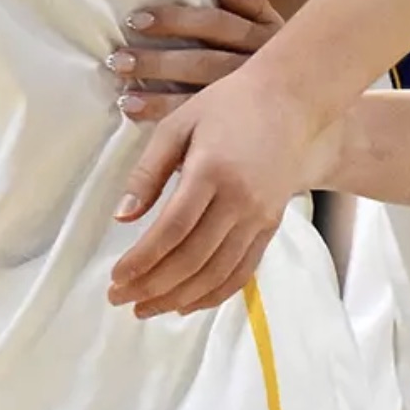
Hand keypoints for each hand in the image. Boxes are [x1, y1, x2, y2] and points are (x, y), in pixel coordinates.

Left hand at [108, 0, 315, 318]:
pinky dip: (215, 293)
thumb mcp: (179, 124)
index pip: (172, 230)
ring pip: (218, 272)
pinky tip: (188, 303)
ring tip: (147, 309)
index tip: (115, 278)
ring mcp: (260, 215)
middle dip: (153, 286)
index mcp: (212, 171)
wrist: (294, 99)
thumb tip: (122, 217)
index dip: (142, 261)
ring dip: (180, 298)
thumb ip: (148, 171)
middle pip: (193, 259)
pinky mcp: (272, 224)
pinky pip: (244, 270)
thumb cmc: (229, 105)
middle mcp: (240, 200)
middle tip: (121, 300)